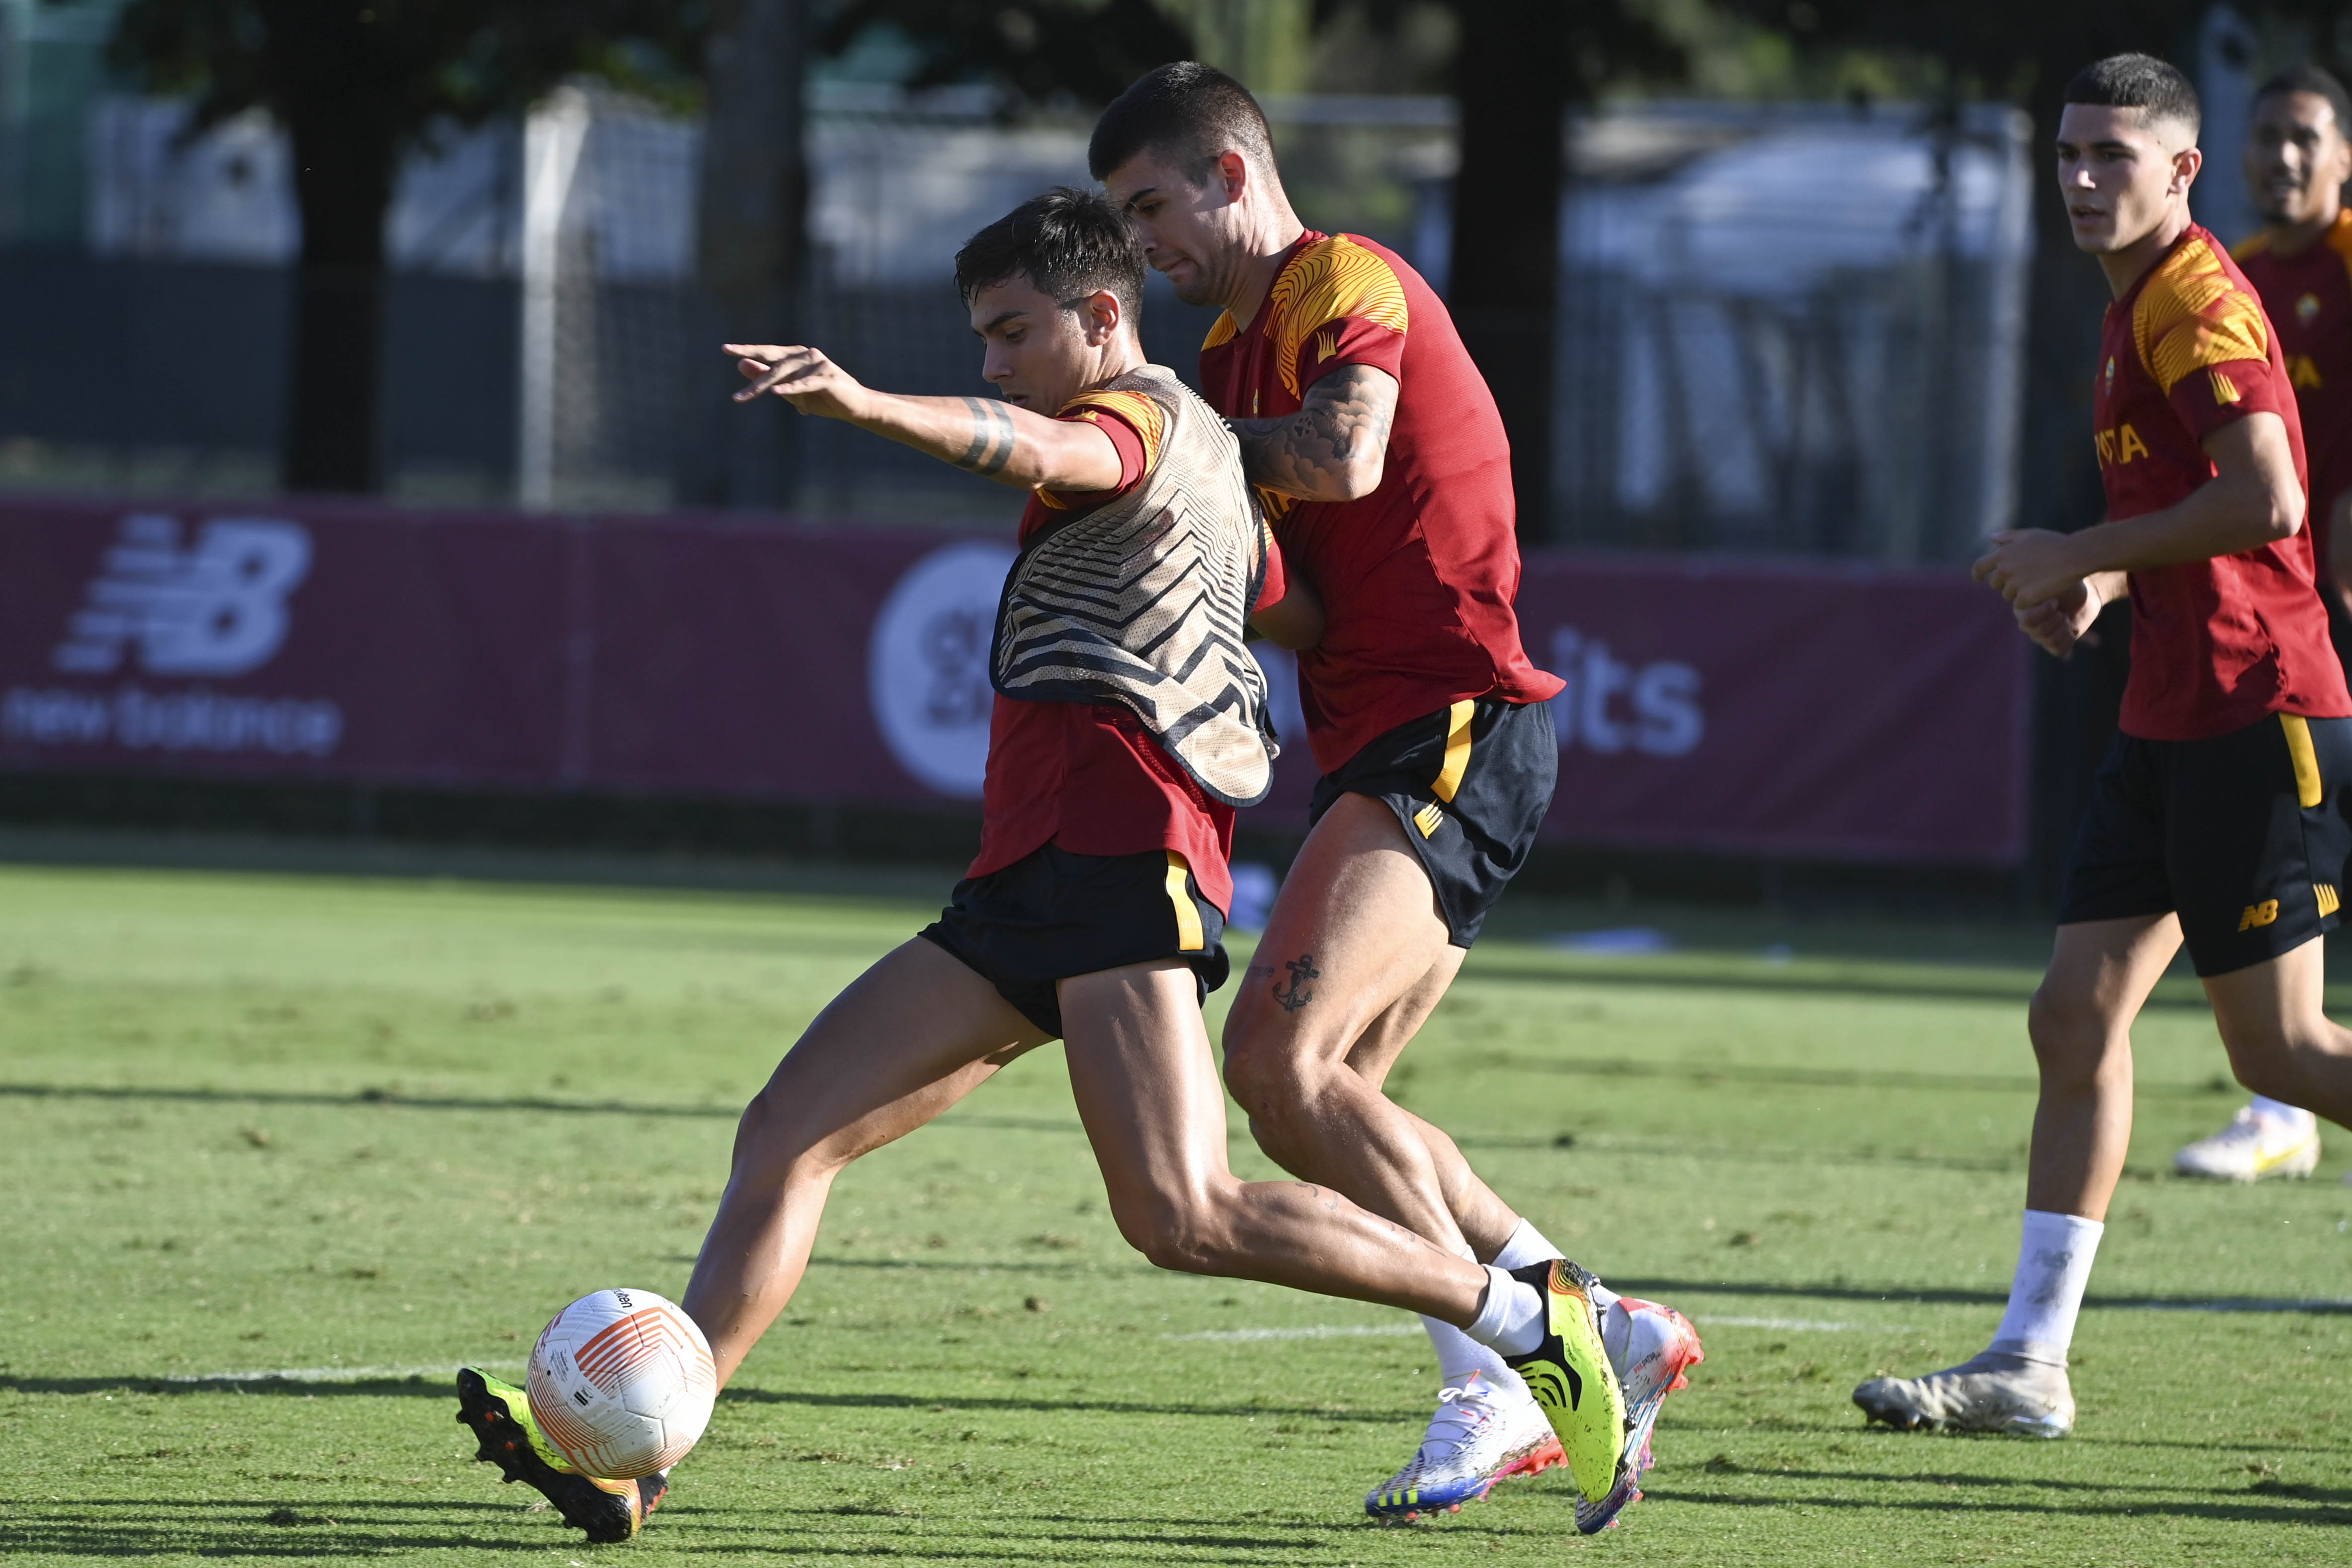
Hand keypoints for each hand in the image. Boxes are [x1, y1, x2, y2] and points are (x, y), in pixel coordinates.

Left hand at [726, 343, 868, 420]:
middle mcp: (806, 355)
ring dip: (765, 387)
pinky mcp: (828, 377)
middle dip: (753, 372)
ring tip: (744, 397)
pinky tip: (776, 392)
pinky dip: (791, 389)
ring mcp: (819, 364)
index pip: (768, 352)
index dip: (747, 350)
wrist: (856, 406)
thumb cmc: (823, 398)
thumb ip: (767, 378)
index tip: (725, 349)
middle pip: (774, 364)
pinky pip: (805, 384)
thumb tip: (741, 365)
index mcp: (797, 355)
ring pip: (786, 375)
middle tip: (733, 376)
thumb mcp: (790, 390)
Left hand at [1972, 528, 2092, 606]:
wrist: (2073, 557)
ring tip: (2037, 584)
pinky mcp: (2025, 597)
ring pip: (2008, 595)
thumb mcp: (2030, 535)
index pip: (1979, 567)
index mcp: (2002, 554)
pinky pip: (2020, 605)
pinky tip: (2041, 593)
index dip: (1977, 574)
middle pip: (1995, 584)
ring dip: (2019, 593)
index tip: (1978, 579)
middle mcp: (2004, 569)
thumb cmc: (2054, 544)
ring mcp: (2013, 584)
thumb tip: (1991, 538)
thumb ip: (2008, 537)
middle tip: (2025, 580)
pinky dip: (2029, 602)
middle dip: (2006, 583)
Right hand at [2013, 581, 2103, 658]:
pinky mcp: (2055, 645)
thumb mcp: (2052, 580)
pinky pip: (2059, 650)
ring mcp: (2040, 636)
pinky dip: (2069, 638)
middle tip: (2061, 609)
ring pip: (2050, 640)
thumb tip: (2033, 591)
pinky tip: (2070, 628)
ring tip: (2065, 617)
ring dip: (2064, 627)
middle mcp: (2027, 625)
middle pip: (2040, 631)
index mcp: (2021, 609)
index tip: (2055, 601)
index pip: (2027, 620)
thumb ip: (2037, 585)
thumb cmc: (2067, 583)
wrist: (2086, 592)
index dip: (2045, 611)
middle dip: (2057, 618)